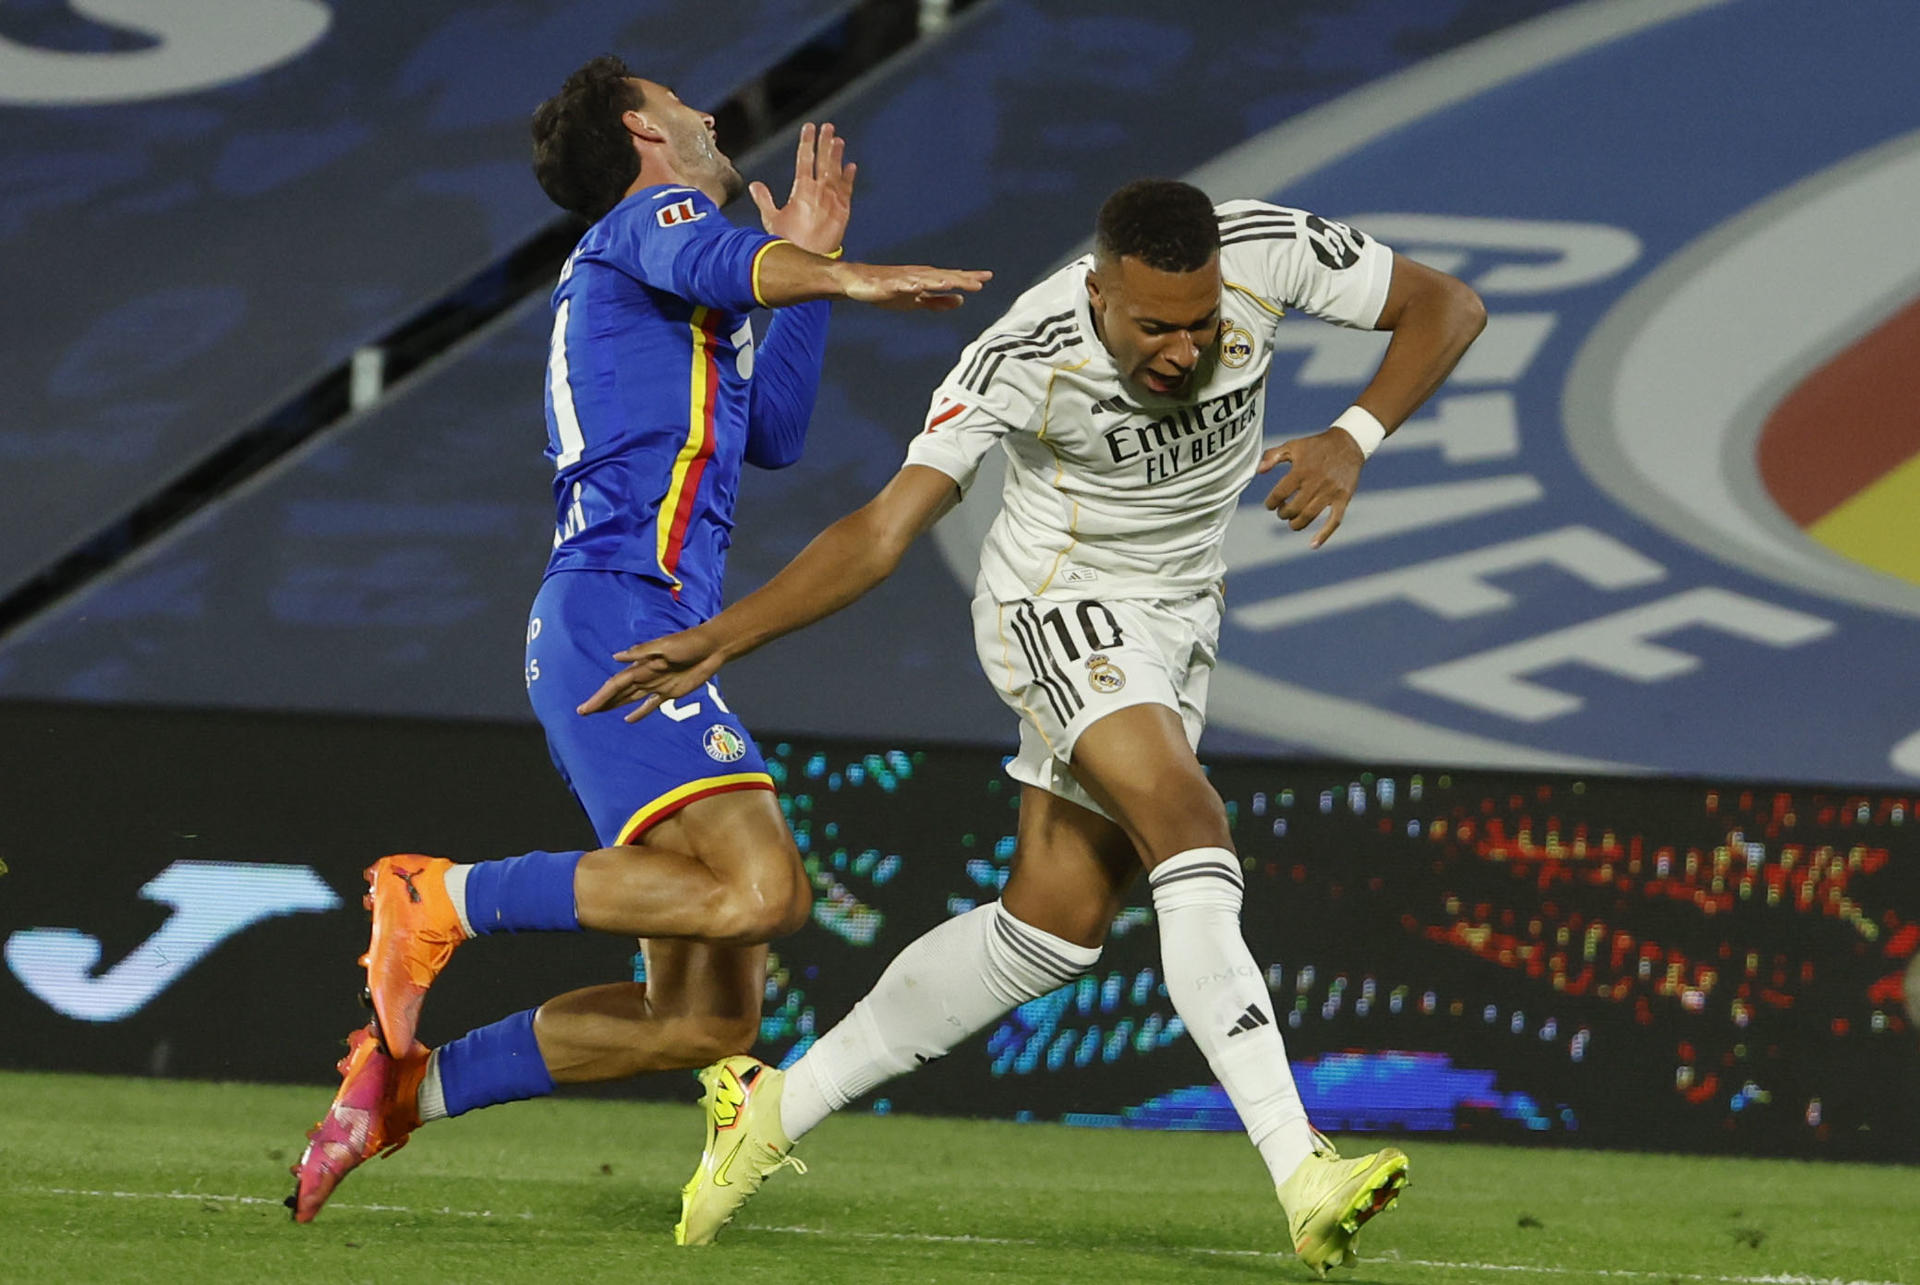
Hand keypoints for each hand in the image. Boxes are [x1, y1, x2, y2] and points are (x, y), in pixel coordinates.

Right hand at [576, 627, 726, 722]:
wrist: (712, 647)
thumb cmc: (688, 643)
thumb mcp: (664, 645)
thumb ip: (641, 652)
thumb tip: (616, 658)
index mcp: (641, 666)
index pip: (616, 684)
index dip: (600, 696)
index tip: (585, 708)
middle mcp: (645, 676)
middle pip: (619, 693)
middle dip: (602, 702)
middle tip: (583, 712)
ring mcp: (657, 685)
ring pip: (631, 699)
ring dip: (615, 706)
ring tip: (599, 714)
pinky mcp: (671, 692)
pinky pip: (651, 705)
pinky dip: (640, 712)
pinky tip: (628, 720)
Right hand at [749, 122, 852, 256]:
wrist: (809, 259)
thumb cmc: (787, 241)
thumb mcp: (771, 219)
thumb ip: (764, 199)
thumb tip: (754, 185)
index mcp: (801, 189)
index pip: (804, 158)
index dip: (807, 141)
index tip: (809, 128)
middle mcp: (820, 191)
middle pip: (823, 160)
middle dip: (825, 142)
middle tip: (828, 127)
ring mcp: (834, 200)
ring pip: (837, 172)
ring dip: (837, 155)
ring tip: (839, 141)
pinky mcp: (843, 211)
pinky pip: (847, 189)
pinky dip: (849, 177)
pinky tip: (851, 166)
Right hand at [836, 261, 992, 310]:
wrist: (855, 282)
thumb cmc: (887, 290)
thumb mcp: (917, 300)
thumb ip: (938, 301)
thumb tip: (961, 301)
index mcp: (925, 279)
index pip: (951, 278)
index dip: (968, 278)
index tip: (987, 278)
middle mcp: (917, 275)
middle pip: (942, 277)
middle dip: (960, 278)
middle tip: (980, 280)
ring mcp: (902, 279)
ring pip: (924, 279)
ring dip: (938, 280)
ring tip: (953, 282)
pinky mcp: (886, 284)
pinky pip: (899, 285)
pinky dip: (909, 284)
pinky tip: (918, 286)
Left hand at [1257, 426, 1366, 548]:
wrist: (1348, 443)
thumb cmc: (1316, 445)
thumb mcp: (1293, 445)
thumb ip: (1273, 456)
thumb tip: (1259, 471)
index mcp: (1301, 470)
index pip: (1280, 493)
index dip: (1271, 503)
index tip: (1270, 504)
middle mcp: (1316, 482)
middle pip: (1293, 508)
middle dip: (1283, 514)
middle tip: (1282, 511)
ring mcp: (1331, 492)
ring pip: (1309, 516)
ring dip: (1296, 524)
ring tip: (1292, 522)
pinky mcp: (1343, 498)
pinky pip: (1334, 520)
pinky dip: (1324, 535)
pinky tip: (1313, 545)